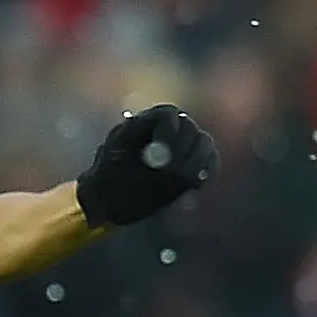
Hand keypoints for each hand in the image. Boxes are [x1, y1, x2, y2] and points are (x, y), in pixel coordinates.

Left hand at [75, 103, 215, 226]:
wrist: (108, 201)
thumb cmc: (107, 182)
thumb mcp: (114, 168)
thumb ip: (136, 160)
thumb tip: (165, 162)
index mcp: (143, 122)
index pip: (168, 115)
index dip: (169, 132)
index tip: (161, 157)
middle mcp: (167, 128)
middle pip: (189, 128)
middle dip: (182, 151)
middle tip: (170, 174)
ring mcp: (182, 144)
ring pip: (203, 142)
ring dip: (196, 162)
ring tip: (183, 181)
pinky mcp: (192, 162)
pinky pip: (210, 160)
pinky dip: (205, 171)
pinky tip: (193, 185)